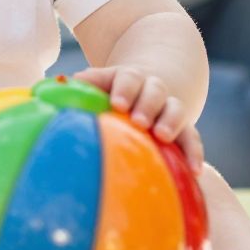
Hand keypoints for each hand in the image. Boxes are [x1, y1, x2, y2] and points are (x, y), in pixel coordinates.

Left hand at [71, 66, 203, 171]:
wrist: (147, 89)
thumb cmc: (113, 95)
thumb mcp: (99, 86)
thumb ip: (83, 87)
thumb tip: (55, 86)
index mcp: (130, 79)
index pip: (128, 78)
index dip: (124, 89)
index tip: (117, 103)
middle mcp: (153, 90)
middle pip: (155, 90)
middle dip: (147, 105)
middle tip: (139, 121)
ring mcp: (170, 109)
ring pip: (176, 109)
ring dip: (171, 122)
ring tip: (163, 136)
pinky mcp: (183, 130)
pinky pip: (192, 138)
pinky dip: (194, 152)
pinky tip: (194, 171)